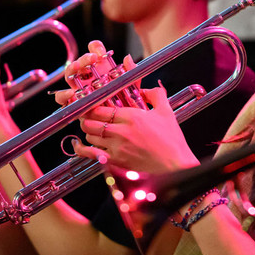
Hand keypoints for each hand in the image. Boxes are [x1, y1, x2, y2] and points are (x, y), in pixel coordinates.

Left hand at [50, 39, 199, 172]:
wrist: (175, 166)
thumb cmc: (172, 141)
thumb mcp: (166, 112)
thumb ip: (155, 95)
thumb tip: (146, 89)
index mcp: (132, 116)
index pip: (100, 108)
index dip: (92, 106)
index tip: (91, 105)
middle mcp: (121, 131)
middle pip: (90, 121)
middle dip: (87, 118)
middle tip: (88, 116)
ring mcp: (117, 147)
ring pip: (90, 136)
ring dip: (88, 132)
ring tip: (92, 129)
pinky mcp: (116, 161)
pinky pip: (91, 154)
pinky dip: (82, 149)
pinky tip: (79, 145)